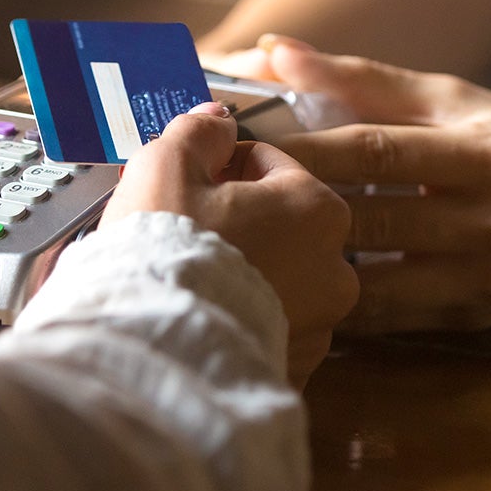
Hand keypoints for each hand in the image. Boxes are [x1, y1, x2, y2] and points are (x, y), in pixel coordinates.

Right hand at [102, 103, 357, 386]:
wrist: (154, 350)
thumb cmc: (165, 250)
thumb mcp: (168, 164)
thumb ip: (198, 131)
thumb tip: (217, 119)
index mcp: (318, 209)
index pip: (269, 164)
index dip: (220, 166)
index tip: (186, 181)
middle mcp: (335, 271)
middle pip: (278, 225)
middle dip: (235, 222)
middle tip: (182, 229)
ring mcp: (318, 328)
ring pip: (274, 280)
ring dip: (240, 272)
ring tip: (187, 278)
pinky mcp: (293, 372)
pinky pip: (265, 331)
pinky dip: (238, 321)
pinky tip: (199, 316)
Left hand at [255, 37, 490, 332]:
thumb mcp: (459, 101)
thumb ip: (365, 80)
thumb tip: (271, 50)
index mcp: (484, 153)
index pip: (377, 151)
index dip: (304, 149)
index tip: (239, 143)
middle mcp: (490, 220)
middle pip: (370, 218)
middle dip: (292, 208)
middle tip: (223, 201)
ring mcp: (486, 279)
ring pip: (375, 283)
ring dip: (310, 266)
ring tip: (246, 250)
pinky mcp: (477, 319)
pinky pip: (393, 319)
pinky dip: (342, 306)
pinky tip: (293, 289)